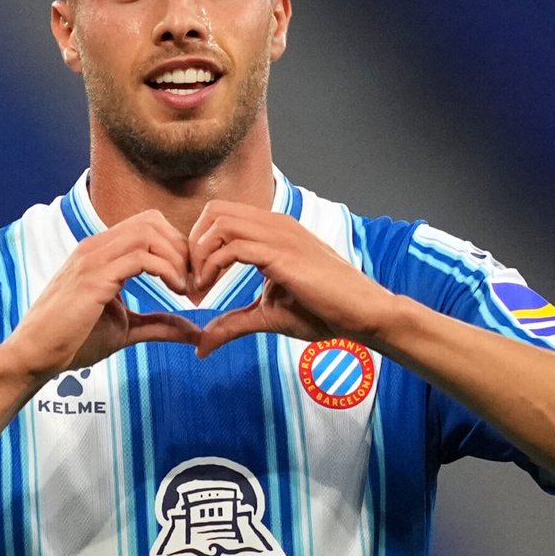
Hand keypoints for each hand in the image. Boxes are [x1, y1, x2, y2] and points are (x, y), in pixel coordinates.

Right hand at [0, 210, 200, 384]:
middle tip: (191, 281)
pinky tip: (175, 292)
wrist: (35, 355)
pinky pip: (140, 257)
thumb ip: (160, 324)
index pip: (148, 225)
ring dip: (176, 258)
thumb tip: (195, 331)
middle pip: (152, 221)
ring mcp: (93, 258)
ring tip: (184, 288)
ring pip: (148, 232)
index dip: (176, 247)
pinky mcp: (94, 277)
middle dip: (181, 248)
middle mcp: (96, 247)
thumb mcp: (126, 329)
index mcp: (101, 252)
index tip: (189, 280)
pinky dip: (166, 270)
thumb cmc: (73, 340)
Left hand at [188, 201, 397, 355]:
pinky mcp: (283, 255)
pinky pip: (233, 246)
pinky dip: (211, 266)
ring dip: (198, 255)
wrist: (364, 314)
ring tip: (198, 288)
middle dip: (192, 244)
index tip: (195, 280)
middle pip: (213, 210)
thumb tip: (201, 345)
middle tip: (191, 281)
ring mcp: (280, 236)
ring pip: (219, 222)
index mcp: (272, 230)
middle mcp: (274, 224)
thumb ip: (233, 323)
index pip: (220, 214)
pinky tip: (210, 291)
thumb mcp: (268, 316)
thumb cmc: (325, 312)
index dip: (198, 243)